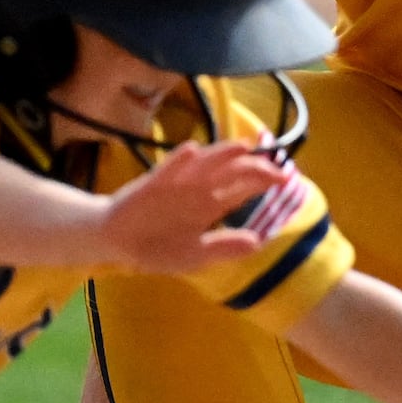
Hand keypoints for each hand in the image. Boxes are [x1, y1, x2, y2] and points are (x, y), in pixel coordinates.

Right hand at [95, 137, 285, 276]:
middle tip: (272, 167)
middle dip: (252, 166)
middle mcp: (198, 190)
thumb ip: (224, 248)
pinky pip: (167, 169)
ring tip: (242, 147)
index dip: (262, 180)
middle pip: (229, 172)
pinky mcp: (152, 184)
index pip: (242, 188)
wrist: (117, 242)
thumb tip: (259, 242)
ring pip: (203, 164)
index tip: (284, 177)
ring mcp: (176, 184)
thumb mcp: (195, 256)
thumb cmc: (158, 247)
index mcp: (210, 206)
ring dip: (221, 154)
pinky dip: (178, 161)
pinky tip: (191, 152)